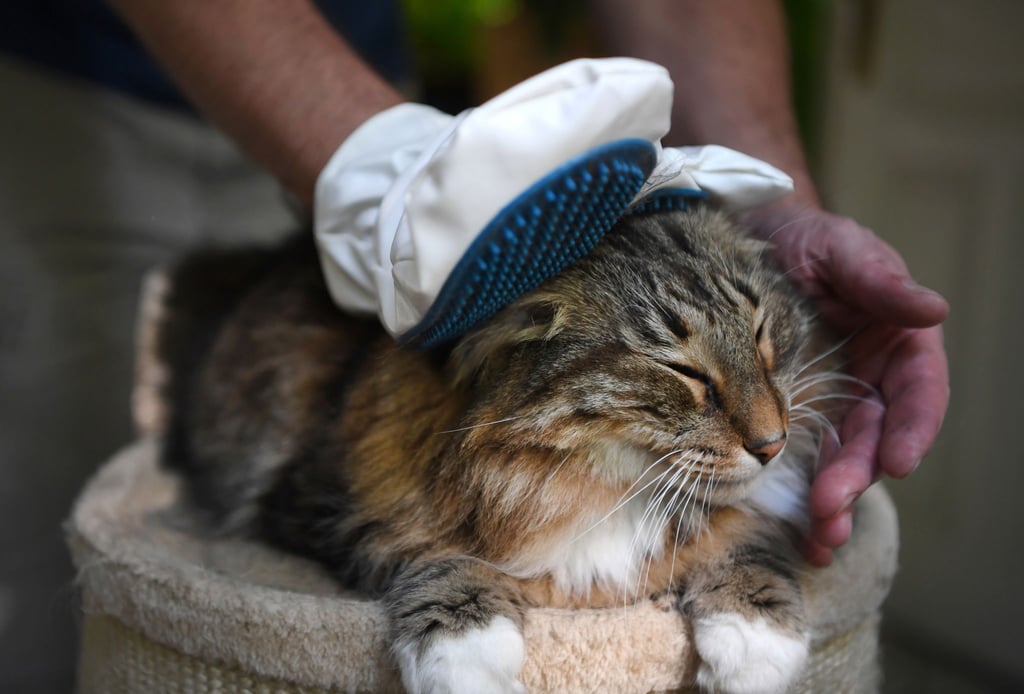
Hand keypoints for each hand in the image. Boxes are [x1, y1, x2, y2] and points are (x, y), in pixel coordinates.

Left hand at [744, 204, 949, 565]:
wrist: (750, 242)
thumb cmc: (803, 240)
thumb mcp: (839, 249)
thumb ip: (878, 279)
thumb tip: (934, 309)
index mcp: (897, 341)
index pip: (918, 390)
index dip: (913, 427)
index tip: (899, 460)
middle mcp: (874, 377)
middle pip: (879, 436)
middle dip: (859, 475)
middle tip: (832, 507)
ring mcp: (838, 399)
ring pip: (848, 457)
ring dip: (839, 500)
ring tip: (821, 537)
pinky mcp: (800, 413)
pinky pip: (810, 457)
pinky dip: (810, 493)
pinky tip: (806, 530)